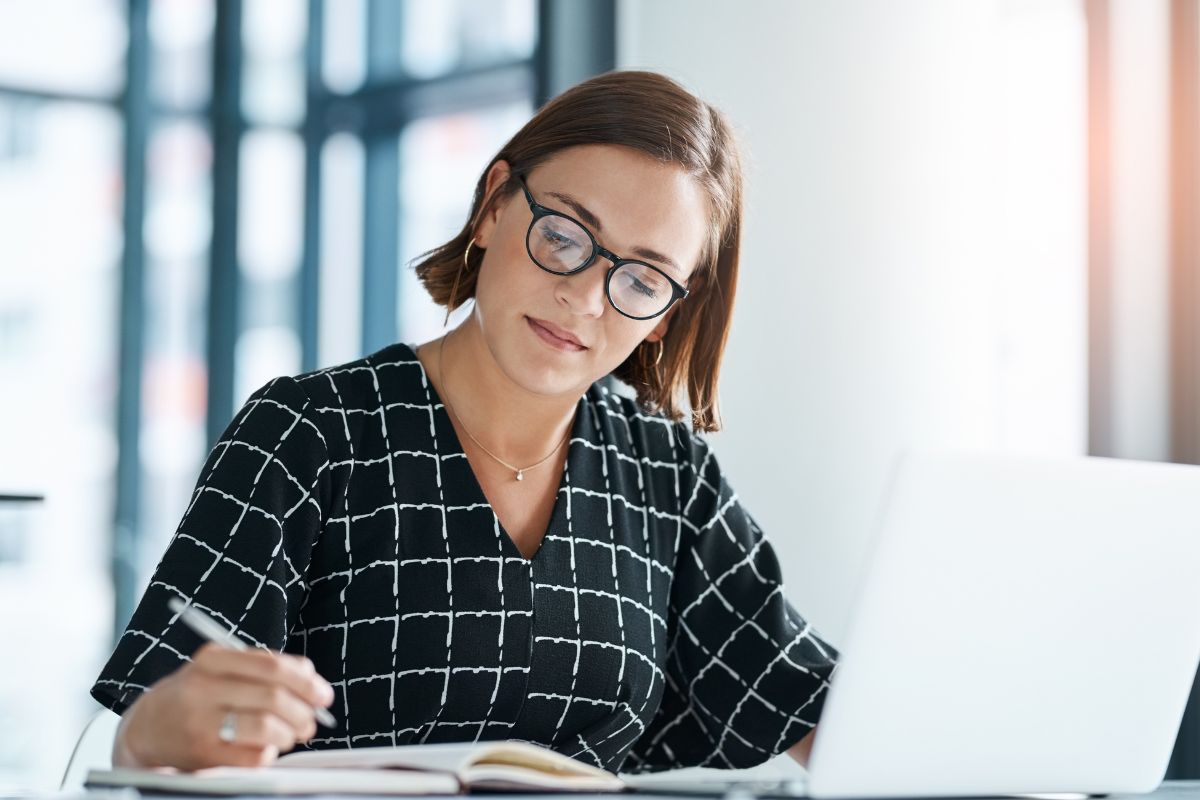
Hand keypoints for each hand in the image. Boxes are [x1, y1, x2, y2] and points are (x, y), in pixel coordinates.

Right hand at [113, 643, 335, 770]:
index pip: (272, 667)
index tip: (323, 695)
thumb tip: (310, 677)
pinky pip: (252, 757)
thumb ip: (264, 666)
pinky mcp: (201, 755)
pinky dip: (269, 753)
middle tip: (312, 721)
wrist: (147, 728)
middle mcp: (203, 689)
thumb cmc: (199, 694)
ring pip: (265, 727)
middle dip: (303, 712)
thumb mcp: (223, 668)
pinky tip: (267, 749)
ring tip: (293, 735)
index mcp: (212, 660)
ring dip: (290, 733)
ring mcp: (200, 723)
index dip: (305, 682)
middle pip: (273, 698)